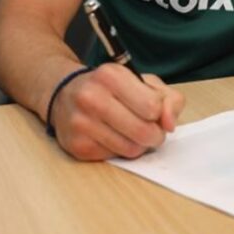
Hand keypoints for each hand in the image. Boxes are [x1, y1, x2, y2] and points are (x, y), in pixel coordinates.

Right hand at [51, 63, 184, 160]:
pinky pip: (114, 157)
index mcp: (110, 75)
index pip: (152, 106)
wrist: (64, 94)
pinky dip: (120, 150)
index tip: (152, 111)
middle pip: (143, 131)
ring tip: (131, 132)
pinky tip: (112, 137)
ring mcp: (81, 123)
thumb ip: (167, 98)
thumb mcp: (140, 81)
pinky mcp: (77, 145)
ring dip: (138, 145)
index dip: (159, 113)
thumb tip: (169, 124)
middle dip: (154, 135)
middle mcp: (92, 97)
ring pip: (131, 149)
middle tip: (150, 130)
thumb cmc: (109, 88)